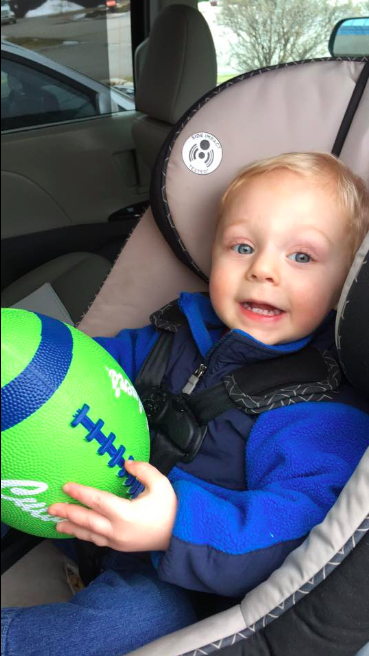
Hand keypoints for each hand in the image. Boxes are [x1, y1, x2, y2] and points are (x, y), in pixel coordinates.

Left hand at [48, 461, 176, 551]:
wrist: (181, 535)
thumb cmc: (171, 508)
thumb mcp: (160, 483)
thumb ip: (143, 470)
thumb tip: (126, 463)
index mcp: (125, 513)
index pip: (96, 501)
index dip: (80, 493)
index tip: (66, 487)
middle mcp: (117, 529)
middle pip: (86, 520)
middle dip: (67, 513)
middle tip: (51, 507)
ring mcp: (117, 541)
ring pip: (89, 534)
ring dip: (71, 528)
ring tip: (56, 524)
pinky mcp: (120, 547)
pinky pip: (97, 541)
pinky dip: (84, 535)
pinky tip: (78, 531)